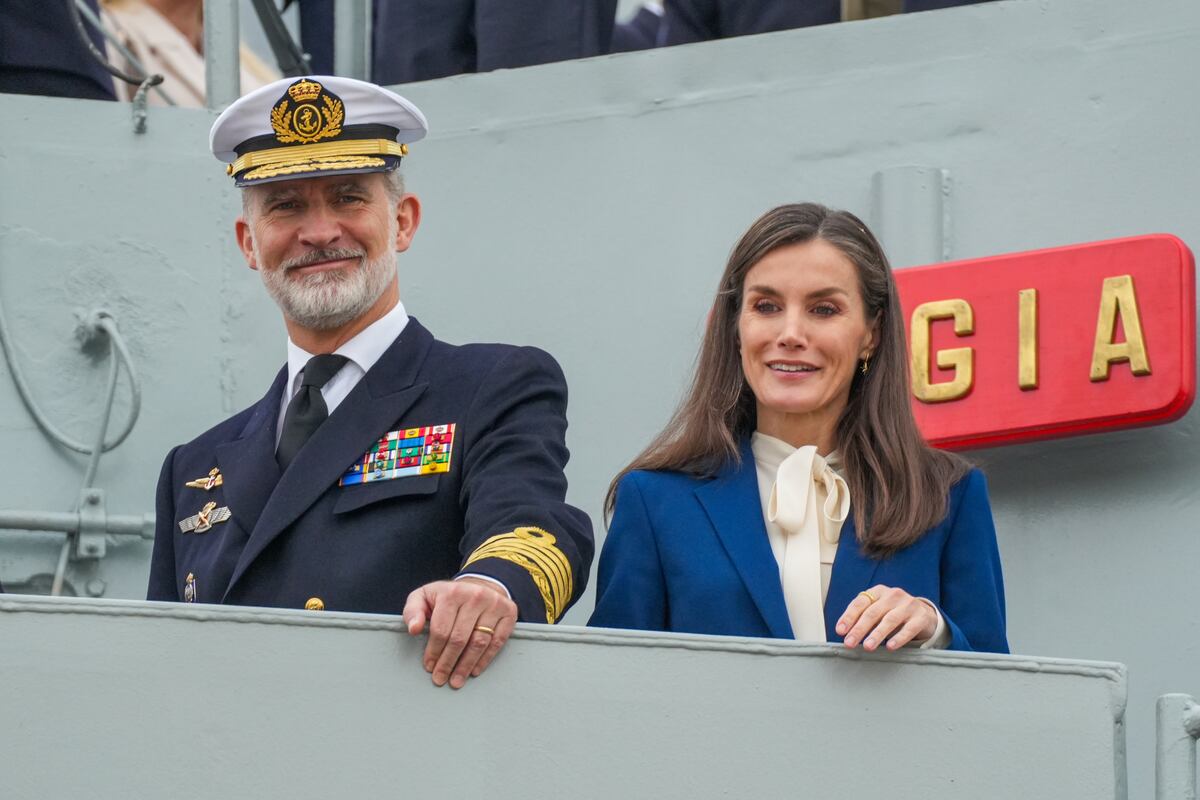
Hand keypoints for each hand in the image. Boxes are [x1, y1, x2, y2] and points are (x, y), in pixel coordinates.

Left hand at [402, 577, 517, 688]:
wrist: (479, 585)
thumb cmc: (447, 597)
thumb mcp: (424, 597)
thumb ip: (413, 611)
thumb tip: (414, 629)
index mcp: (452, 592)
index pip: (441, 629)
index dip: (434, 651)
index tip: (429, 666)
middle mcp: (475, 596)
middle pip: (460, 638)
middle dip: (448, 662)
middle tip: (441, 678)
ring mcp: (494, 604)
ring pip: (479, 642)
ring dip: (466, 665)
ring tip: (456, 680)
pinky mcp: (509, 613)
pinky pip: (497, 642)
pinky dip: (485, 659)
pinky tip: (474, 670)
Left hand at [835, 584, 936, 651]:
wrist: (924, 614)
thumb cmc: (894, 613)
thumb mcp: (878, 611)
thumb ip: (862, 618)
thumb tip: (844, 633)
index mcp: (878, 591)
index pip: (860, 603)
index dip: (848, 617)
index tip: (840, 631)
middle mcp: (893, 595)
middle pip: (873, 612)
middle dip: (859, 629)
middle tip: (849, 643)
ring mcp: (908, 605)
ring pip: (890, 620)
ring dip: (877, 634)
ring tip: (867, 646)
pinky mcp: (921, 617)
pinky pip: (909, 628)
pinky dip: (899, 638)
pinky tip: (890, 646)